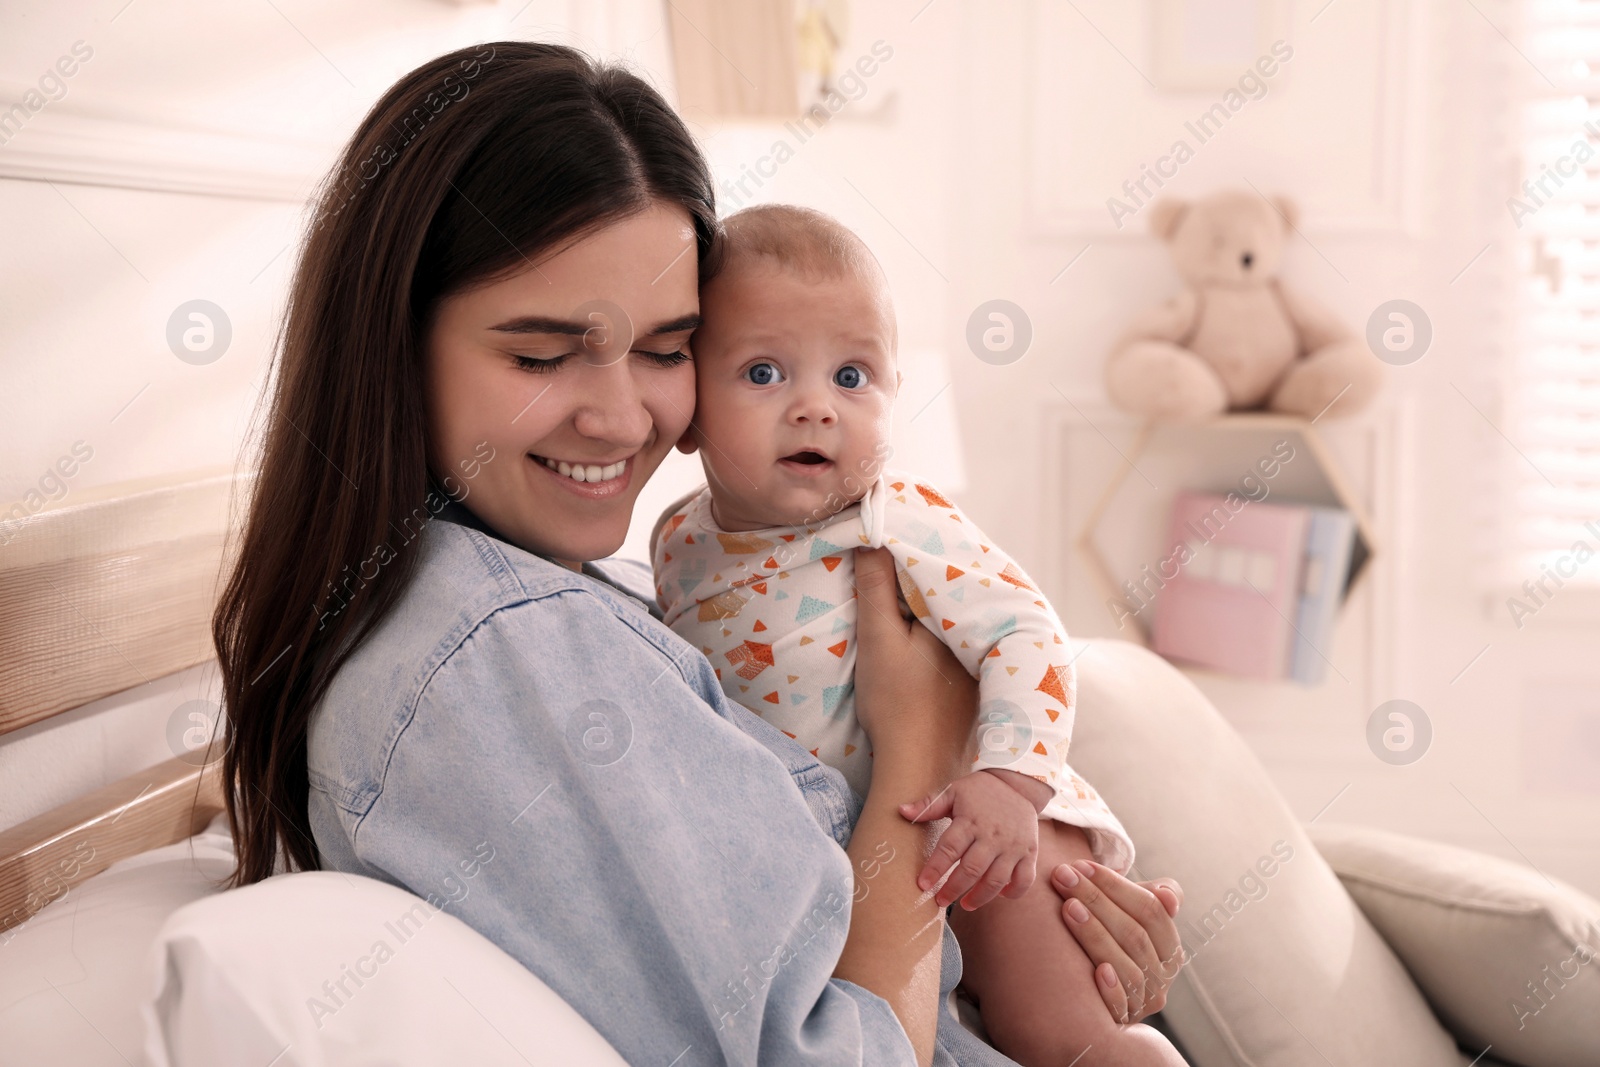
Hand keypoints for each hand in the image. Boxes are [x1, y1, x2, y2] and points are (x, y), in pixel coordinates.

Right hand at [852, 547, 976, 783]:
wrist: (917, 768)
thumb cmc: (896, 703)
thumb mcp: (879, 638)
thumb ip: (875, 587)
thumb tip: (872, 536)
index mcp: (957, 618)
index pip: (935, 572)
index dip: (910, 555)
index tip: (887, 538)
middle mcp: (979, 637)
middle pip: (947, 595)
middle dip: (925, 579)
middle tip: (891, 560)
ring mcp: (981, 664)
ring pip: (953, 621)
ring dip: (934, 607)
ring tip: (903, 592)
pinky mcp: (975, 686)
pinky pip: (959, 645)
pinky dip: (942, 635)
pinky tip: (924, 640)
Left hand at [900, 770, 1039, 909]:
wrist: (1018, 783)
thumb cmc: (980, 790)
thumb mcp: (953, 791)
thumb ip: (928, 805)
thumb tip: (901, 811)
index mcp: (970, 820)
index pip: (949, 848)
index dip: (935, 868)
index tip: (923, 884)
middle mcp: (993, 835)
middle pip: (972, 869)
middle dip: (953, 889)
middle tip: (940, 900)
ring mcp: (1013, 845)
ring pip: (997, 879)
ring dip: (980, 897)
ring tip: (965, 905)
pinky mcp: (1029, 852)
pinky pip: (1024, 879)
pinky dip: (1013, 892)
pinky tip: (999, 895)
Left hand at [1051, 859, 1184, 1023]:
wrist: (1093, 995)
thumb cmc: (1112, 939)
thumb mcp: (1134, 916)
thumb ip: (1153, 898)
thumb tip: (1167, 896)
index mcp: (1171, 948)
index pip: (1151, 911)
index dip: (1117, 886)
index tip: (1081, 866)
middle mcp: (1163, 977)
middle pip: (1135, 935)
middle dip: (1097, 900)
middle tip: (1063, 876)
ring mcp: (1144, 1002)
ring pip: (1127, 967)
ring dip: (1096, 936)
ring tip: (1067, 907)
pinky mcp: (1122, 1022)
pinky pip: (1121, 1008)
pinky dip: (1111, 989)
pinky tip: (1095, 971)